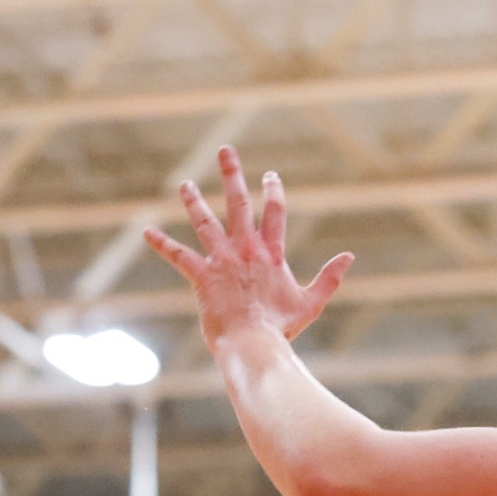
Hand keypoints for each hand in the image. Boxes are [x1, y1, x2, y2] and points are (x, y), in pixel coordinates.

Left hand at [144, 148, 355, 344]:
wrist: (254, 344)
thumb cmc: (282, 328)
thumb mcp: (310, 302)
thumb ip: (329, 278)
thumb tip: (350, 256)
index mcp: (271, 254)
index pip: (274, 212)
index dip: (273, 191)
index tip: (270, 175)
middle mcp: (245, 250)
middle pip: (238, 204)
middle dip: (232, 175)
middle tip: (225, 152)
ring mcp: (222, 261)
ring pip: (205, 222)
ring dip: (194, 201)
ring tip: (185, 185)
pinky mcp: (202, 276)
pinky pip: (178, 256)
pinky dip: (162, 243)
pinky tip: (147, 231)